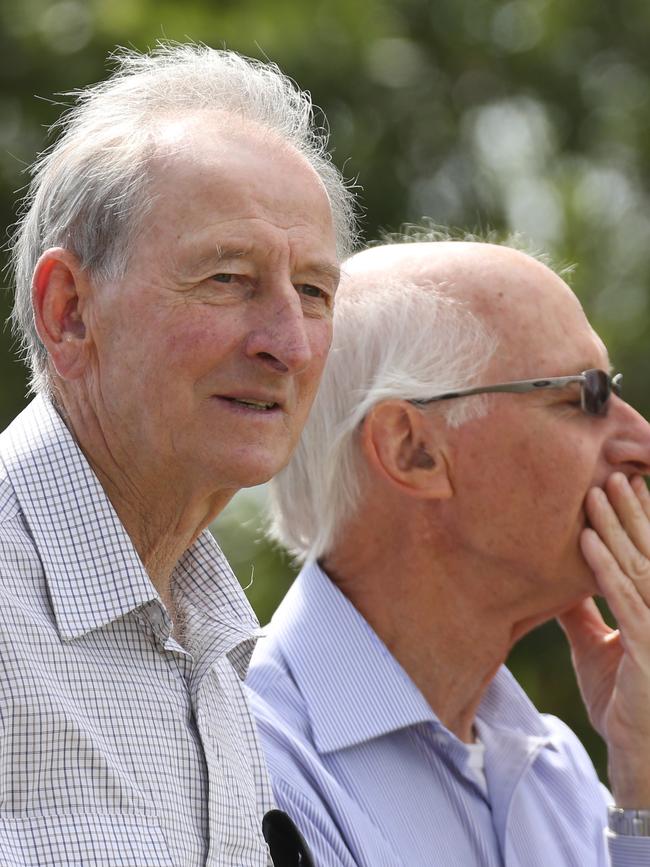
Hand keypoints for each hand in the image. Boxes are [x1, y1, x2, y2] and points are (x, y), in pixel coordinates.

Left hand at [558, 472, 649, 807]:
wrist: (635, 751)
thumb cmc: (621, 699)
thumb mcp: (594, 646)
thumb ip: (582, 612)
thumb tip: (559, 581)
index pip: (646, 556)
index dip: (637, 521)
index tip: (620, 484)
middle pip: (646, 552)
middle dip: (630, 513)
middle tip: (610, 474)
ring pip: (637, 567)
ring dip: (616, 528)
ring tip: (597, 493)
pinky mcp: (648, 647)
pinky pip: (624, 599)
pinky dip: (604, 568)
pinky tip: (587, 541)